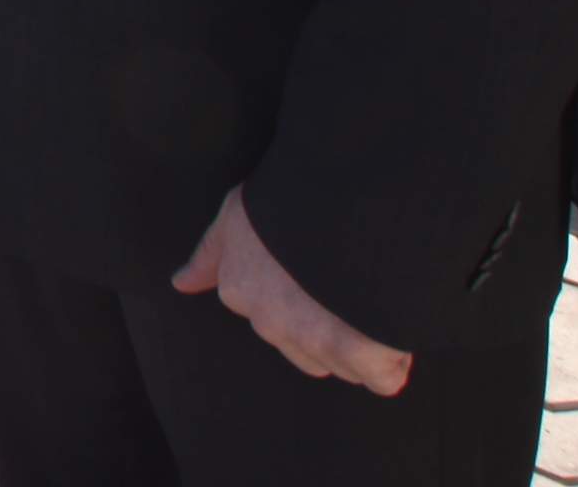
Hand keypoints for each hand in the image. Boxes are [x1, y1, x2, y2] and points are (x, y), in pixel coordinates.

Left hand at [172, 189, 412, 396]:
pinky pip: (382, 377)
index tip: (311, 281)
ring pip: (343, 362)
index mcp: (241, 289)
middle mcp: (271, 323)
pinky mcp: (361, 356)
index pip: (263, 314)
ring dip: (361, 343)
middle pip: (304, 346)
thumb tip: (181, 283)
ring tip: (372, 297)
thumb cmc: (287, 202)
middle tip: (346, 285)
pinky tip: (396, 328)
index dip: (295, 297)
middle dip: (326, 326)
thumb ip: (211, 254)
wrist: (338, 207)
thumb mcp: (235, 217)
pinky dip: (392, 360)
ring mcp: (316, 342)